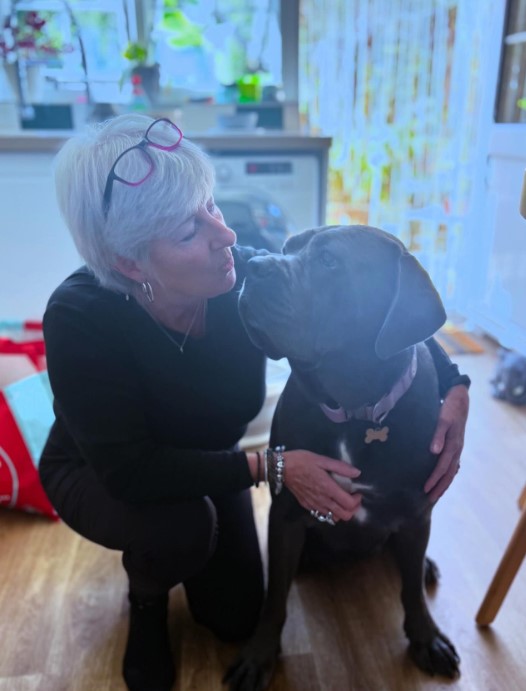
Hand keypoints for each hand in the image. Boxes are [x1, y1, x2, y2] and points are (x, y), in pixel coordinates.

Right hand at [283, 450, 362, 521]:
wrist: (282, 468)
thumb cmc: (302, 461)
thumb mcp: (322, 459)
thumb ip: (340, 467)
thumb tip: (357, 473)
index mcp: (328, 488)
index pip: (349, 504)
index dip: (357, 501)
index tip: (357, 493)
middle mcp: (323, 500)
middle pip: (344, 516)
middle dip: (352, 509)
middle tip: (352, 499)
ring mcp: (314, 505)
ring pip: (334, 518)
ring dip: (342, 512)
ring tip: (341, 501)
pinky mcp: (307, 506)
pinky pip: (323, 515)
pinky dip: (330, 512)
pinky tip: (329, 502)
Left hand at [425, 385, 469, 501]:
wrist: (459, 399)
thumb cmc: (449, 408)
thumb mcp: (443, 419)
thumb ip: (438, 434)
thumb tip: (434, 451)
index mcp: (453, 445)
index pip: (442, 467)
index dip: (434, 479)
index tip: (425, 489)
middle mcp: (456, 449)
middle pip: (449, 473)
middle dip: (439, 487)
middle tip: (429, 499)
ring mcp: (457, 448)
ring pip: (451, 470)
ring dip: (443, 482)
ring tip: (435, 493)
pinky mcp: (455, 445)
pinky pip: (452, 464)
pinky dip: (447, 473)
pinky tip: (442, 478)